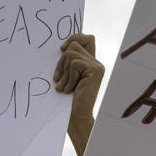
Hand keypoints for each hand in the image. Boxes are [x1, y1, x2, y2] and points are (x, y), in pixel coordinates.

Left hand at [54, 34, 103, 155]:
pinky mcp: (95, 71)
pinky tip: (69, 90)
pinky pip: (74, 64)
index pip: (86, 38)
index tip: (61, 49)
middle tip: (58, 79)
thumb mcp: (67, 76)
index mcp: (91, 63)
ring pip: (72, 54)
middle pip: (74, 45)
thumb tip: (63, 47)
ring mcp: (97, 67)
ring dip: (63, 72)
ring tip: (63, 87)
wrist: (77, 116)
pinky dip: (68, 77)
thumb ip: (69, 62)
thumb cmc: (69, 99)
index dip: (74, 38)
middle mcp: (96, 63)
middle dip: (61, 62)